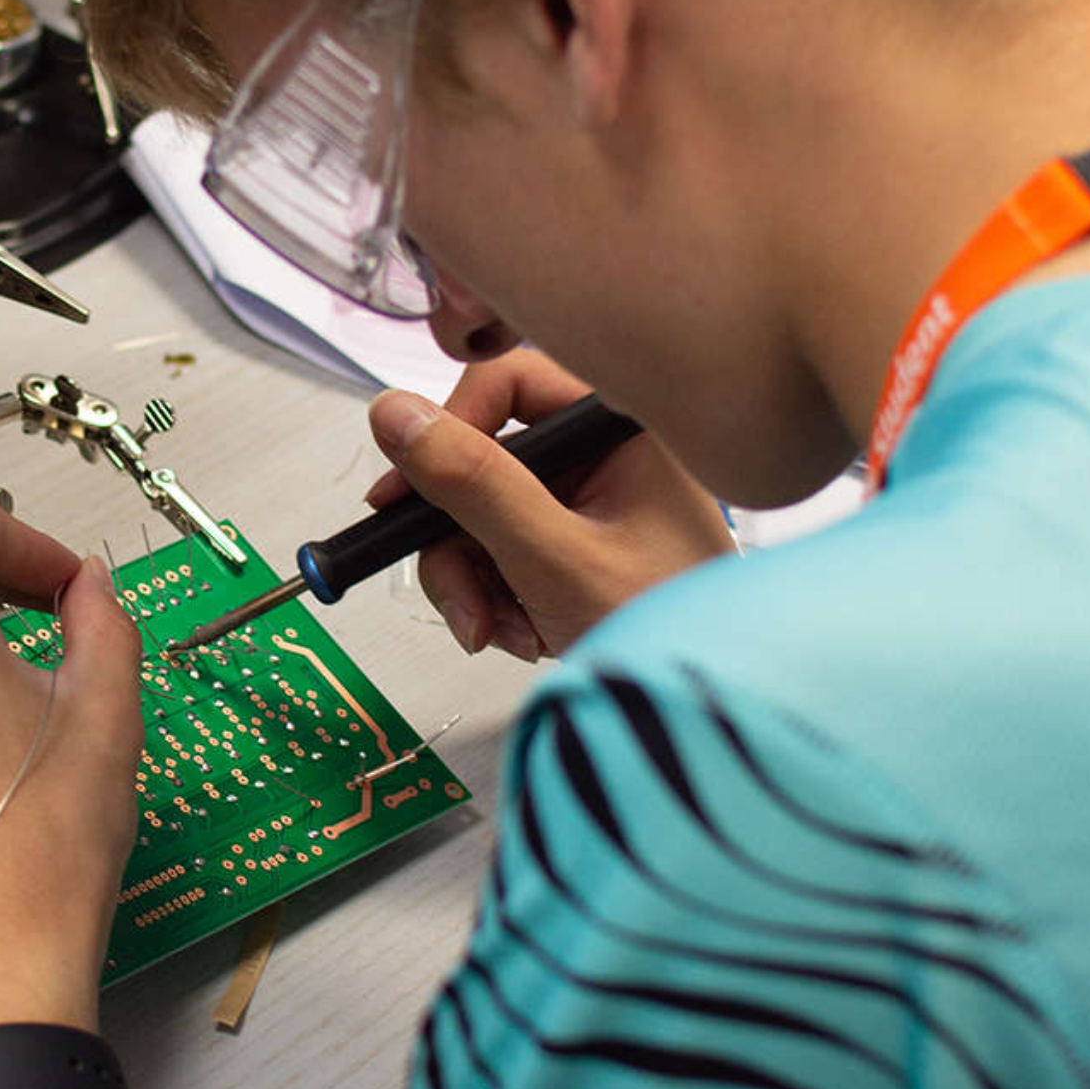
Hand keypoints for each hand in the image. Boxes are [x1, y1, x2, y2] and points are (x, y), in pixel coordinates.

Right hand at [367, 349, 734, 659]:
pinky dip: (493, 597)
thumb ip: (473, 483)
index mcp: (619, 429)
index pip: (506, 385)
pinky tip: (523, 632)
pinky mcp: (571, 544)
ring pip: (478, 513)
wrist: (693, 703)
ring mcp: (586, 502)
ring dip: (472, 580)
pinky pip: (496, 551)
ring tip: (504, 631)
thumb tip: (395, 416)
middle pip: (480, 461)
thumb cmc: (665, 630)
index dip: (447, 434)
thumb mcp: (554, 557)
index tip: (408, 494)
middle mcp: (602, 455)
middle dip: (458, 540)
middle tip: (465, 600)